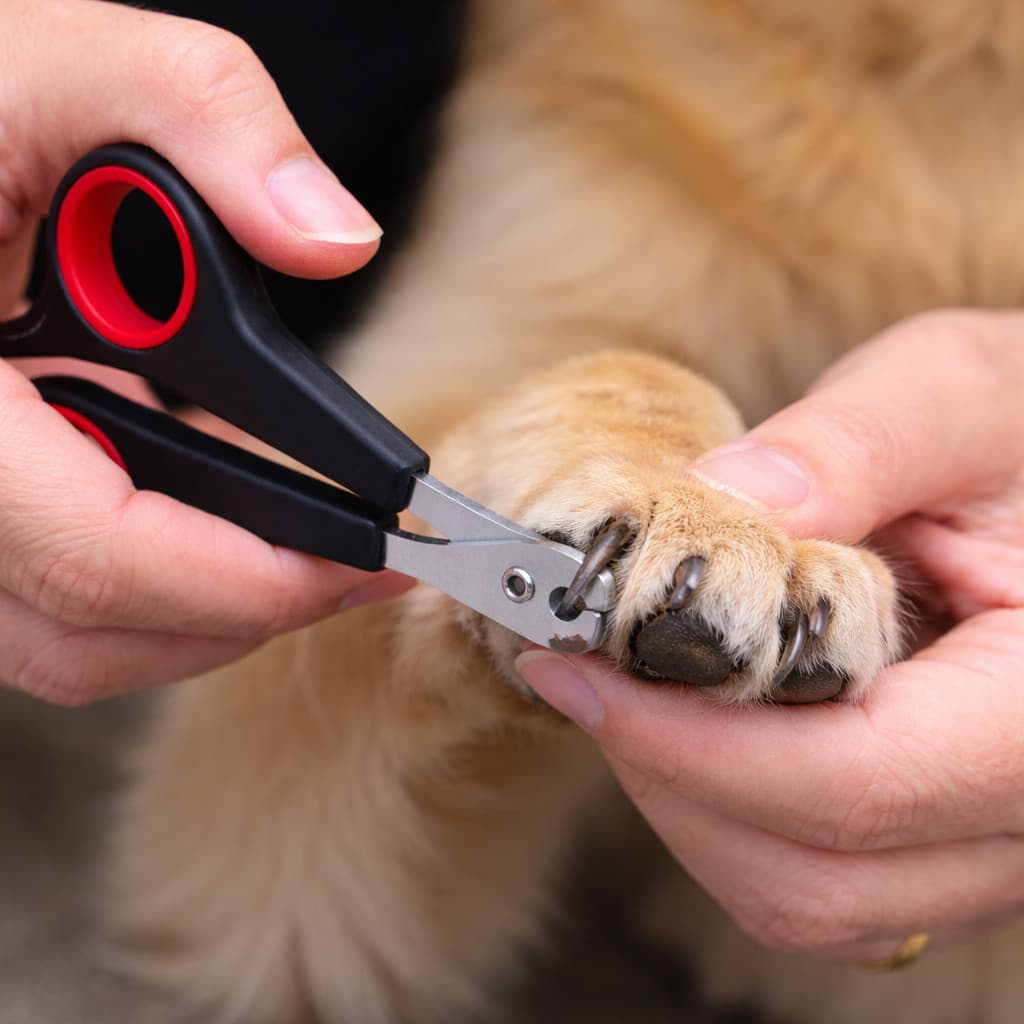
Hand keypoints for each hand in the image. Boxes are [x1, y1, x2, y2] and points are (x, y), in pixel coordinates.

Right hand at [0, 0, 409, 703]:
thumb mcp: (48, 68)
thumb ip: (197, 113)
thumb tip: (334, 235)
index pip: (96, 549)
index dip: (248, 576)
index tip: (365, 556)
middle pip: (89, 626)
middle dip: (246, 605)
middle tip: (358, 564)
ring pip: (69, 638)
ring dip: (203, 606)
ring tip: (304, 539)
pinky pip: (57, 597)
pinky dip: (155, 578)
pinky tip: (220, 514)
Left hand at [518, 311, 1023, 962]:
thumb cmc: (1021, 434)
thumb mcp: (954, 398)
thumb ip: (851, 446)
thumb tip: (721, 506)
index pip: (850, 781)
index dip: (684, 742)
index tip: (573, 672)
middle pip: (810, 872)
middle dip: (667, 774)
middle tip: (585, 673)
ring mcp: (990, 842)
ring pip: (802, 896)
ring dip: (686, 801)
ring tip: (634, 691)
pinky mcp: (944, 839)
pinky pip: (816, 882)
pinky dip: (726, 815)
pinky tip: (690, 724)